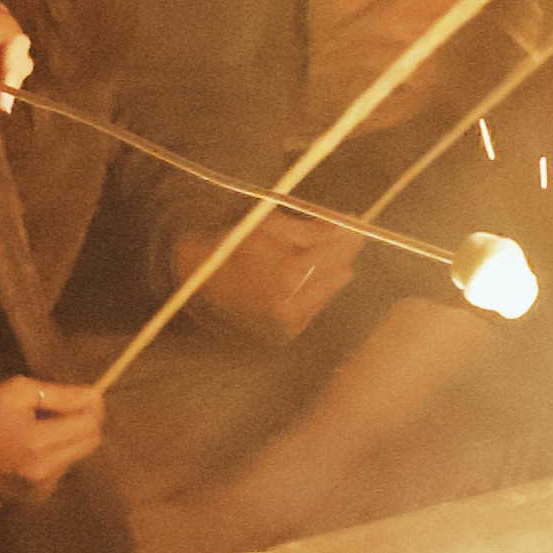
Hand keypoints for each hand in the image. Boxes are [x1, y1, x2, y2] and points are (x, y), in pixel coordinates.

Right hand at [0, 376, 105, 496]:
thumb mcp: (17, 393)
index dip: (92, 407)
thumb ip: (58, 394)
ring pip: (76, 456)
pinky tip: (31, 447)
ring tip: (40, 427)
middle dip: (85, 421)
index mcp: (38, 443)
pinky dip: (55, 455)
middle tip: (65, 408)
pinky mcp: (37, 496)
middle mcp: (45, 470)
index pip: (89, 425)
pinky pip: (60, 470)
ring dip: (69, 439)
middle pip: (90, 442)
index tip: (83, 395)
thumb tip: (93, 395)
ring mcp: (41, 487)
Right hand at [180, 214, 358, 339]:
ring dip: (327, 271)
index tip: (355, 222)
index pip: (337, 254)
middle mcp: (292, 305)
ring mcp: (290, 323)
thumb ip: (312, 228)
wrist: (197, 279)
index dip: (349, 235)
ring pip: (331, 290)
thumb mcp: (270, 226)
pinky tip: (295, 279)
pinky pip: (316, 306)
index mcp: (287, 276)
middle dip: (339, 252)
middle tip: (337, 235)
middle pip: (340, 273)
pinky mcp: (287, 332)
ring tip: (306, 256)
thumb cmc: (231, 246)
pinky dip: (313, 289)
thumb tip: (346, 220)